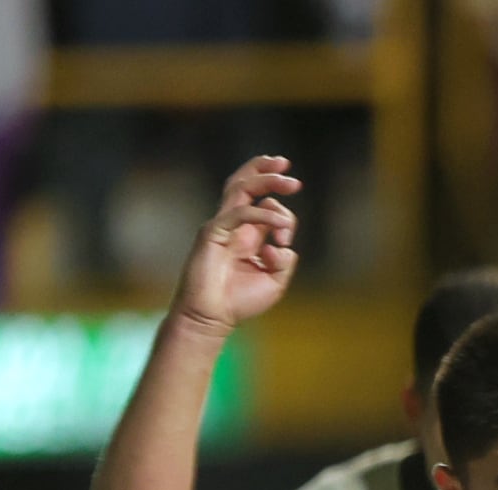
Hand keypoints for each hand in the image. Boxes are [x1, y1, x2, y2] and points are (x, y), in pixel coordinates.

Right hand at [172, 156, 300, 338]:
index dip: (285, 217)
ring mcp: (221, 225)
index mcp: (249, 233)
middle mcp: (234, 225)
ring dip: (264, 179)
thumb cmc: (238, 301)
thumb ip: (284, 262)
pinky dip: (261, 215)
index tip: (285, 241)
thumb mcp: (274, 282)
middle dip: (268, 171)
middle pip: (248, 184)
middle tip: (287, 165)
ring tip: (287, 175)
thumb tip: (284, 246)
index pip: (269, 207)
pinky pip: (237, 213)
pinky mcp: (212, 233)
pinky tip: (279, 223)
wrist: (209, 317)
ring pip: (240, 188)